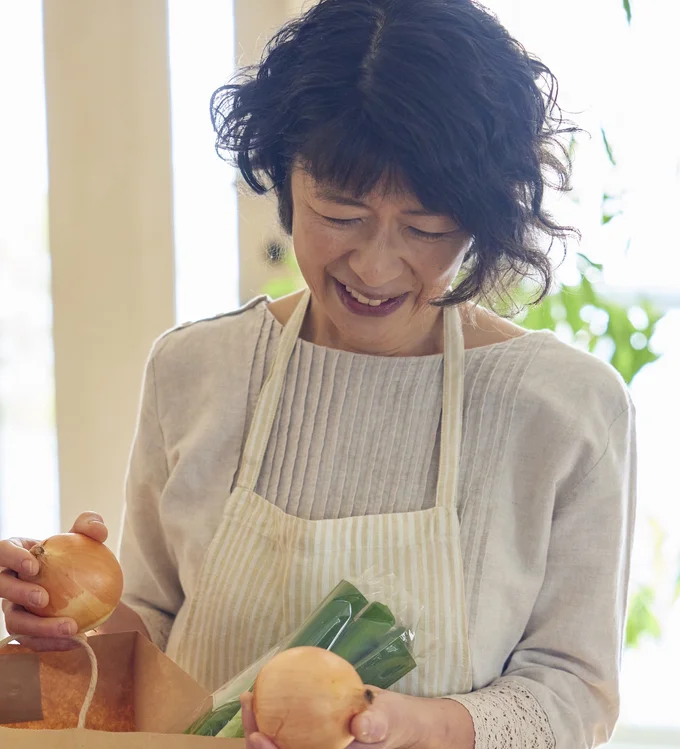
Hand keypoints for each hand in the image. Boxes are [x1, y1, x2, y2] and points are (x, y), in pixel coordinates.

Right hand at [0, 512, 109, 650]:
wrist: (75, 578)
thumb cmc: (74, 551)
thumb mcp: (82, 534)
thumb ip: (90, 525)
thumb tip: (100, 532)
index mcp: (14, 554)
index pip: (2, 552)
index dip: (12, 559)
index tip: (33, 567)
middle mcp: (7, 582)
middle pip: (1, 588)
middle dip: (18, 594)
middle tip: (44, 599)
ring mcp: (12, 607)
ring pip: (14, 621)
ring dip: (38, 628)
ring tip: (70, 628)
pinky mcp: (24, 629)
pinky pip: (33, 640)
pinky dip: (53, 642)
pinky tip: (78, 641)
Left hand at [241, 686, 473, 748]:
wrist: (400, 722)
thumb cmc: (394, 725)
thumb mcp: (389, 722)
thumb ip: (377, 724)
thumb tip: (362, 724)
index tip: (258, 734)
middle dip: (254, 735)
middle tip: (248, 702)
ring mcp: (312, 743)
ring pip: (278, 737)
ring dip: (259, 720)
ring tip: (249, 694)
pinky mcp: (312, 730)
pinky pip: (289, 720)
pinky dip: (275, 706)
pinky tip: (270, 684)